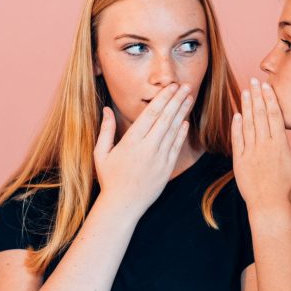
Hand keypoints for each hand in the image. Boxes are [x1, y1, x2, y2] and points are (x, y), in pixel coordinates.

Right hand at [93, 83, 193, 216]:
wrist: (123, 205)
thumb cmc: (110, 179)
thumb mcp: (101, 153)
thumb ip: (106, 130)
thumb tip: (106, 109)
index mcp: (131, 141)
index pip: (150, 114)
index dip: (162, 98)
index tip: (170, 86)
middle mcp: (147, 148)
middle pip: (165, 118)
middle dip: (176, 100)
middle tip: (185, 85)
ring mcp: (159, 158)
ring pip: (173, 130)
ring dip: (182, 112)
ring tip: (189, 97)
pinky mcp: (167, 168)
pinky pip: (176, 146)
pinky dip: (182, 133)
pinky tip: (186, 121)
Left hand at [232, 78, 290, 209]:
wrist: (268, 207)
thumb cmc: (287, 190)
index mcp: (280, 146)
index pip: (274, 116)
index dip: (269, 99)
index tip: (266, 86)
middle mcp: (265, 146)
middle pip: (260, 115)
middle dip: (257, 96)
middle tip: (253, 80)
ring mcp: (251, 153)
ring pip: (248, 124)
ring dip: (246, 106)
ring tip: (245, 91)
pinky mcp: (239, 161)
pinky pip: (237, 140)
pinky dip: (236, 126)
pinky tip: (236, 114)